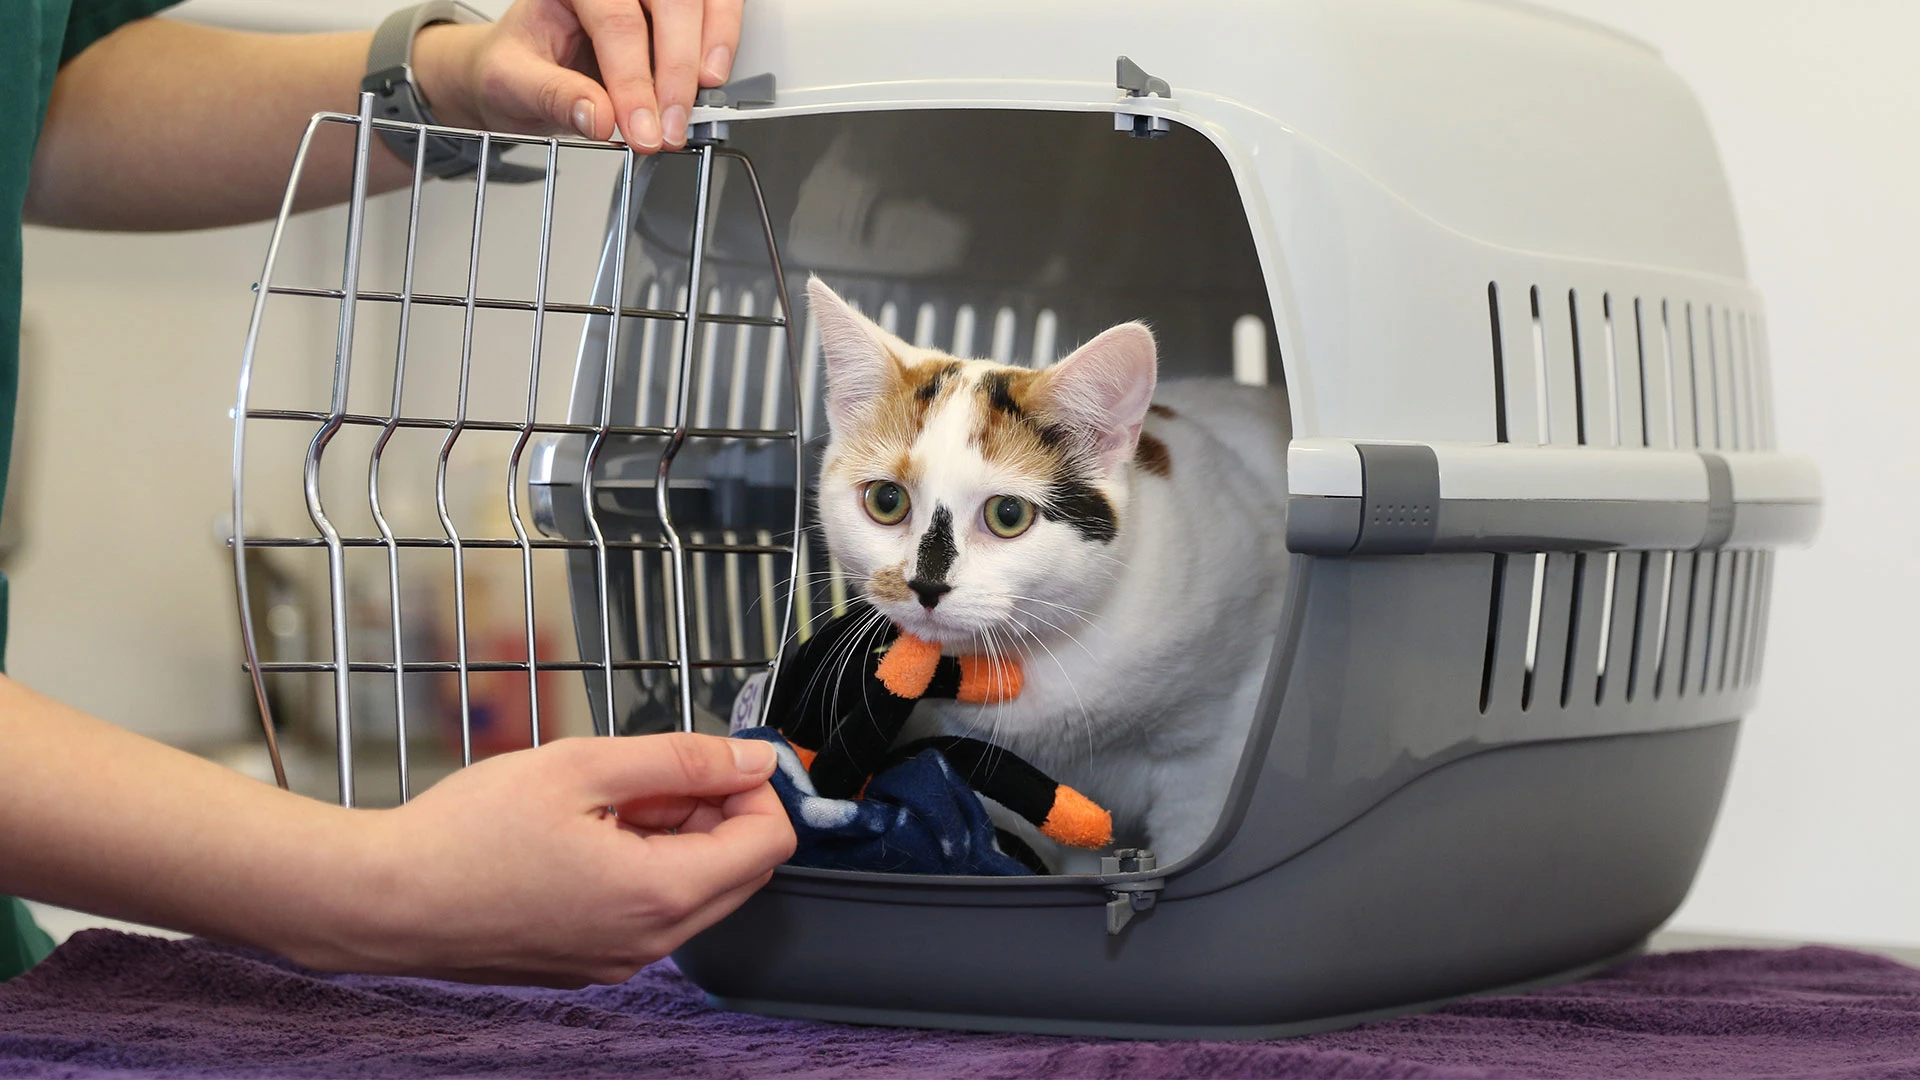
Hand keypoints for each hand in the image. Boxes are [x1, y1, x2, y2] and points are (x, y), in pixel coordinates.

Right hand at [322, 733, 792, 986]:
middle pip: (740, 870)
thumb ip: (682, 759)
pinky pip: (646, 911)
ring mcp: (617, 961)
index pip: (771, 842)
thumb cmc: (464, 834)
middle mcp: (649, 943)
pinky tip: (582, 833)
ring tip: (603, 798)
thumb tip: (755, 759)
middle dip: (716, 810)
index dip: (755, 787)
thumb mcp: (583, 766)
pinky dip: (640, 866)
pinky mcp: (586, 963)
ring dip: (675, 836)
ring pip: (693, 890)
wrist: (380, 902)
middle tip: (651, 772)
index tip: (716, 755)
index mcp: (659, 896)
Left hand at [412, 0, 742, 150]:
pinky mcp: (671, 6)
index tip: (643, 129)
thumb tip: (598, 117)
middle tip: (670, 126)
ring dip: (711, 49)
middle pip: (668, 0)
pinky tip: (713, 75)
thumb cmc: (515, 62)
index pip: (614, 20)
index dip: (634, 79)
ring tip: (699, 103)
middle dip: (677, 69)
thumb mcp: (511, 82)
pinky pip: (713, 7)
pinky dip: (722, 40)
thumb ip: (554, 97)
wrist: (520, 64)